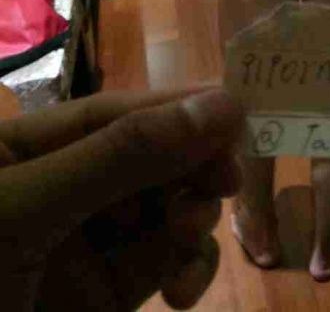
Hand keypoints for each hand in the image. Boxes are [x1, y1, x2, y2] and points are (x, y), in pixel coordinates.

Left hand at [0, 87, 240, 310]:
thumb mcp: (26, 212)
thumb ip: (120, 157)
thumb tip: (217, 103)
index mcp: (20, 150)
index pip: (112, 113)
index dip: (177, 107)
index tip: (241, 111)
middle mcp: (57, 188)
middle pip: (147, 159)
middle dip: (188, 168)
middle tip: (225, 181)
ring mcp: (80, 245)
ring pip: (162, 211)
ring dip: (191, 220)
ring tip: (189, 238)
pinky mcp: (101, 296)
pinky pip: (160, 265)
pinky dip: (185, 270)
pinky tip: (184, 289)